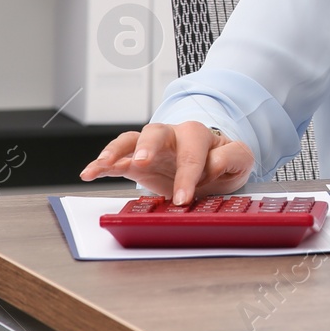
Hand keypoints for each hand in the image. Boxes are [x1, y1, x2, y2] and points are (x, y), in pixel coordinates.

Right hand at [79, 121, 254, 205]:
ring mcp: (152, 148)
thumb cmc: (224, 163)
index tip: (183, 199)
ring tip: (104, 164)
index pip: (192, 152)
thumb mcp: (240, 161)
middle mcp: (172, 136)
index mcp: (199, 136)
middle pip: (157, 132)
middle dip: (148, 145)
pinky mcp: (136, 162)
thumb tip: (212, 164)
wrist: (214, 166)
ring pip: (131, 140)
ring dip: (117, 151)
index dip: (188, 174)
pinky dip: (101, 164)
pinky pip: (116, 158)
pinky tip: (89, 172)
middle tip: (142, 161)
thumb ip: (231, 158)